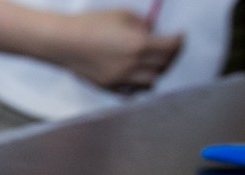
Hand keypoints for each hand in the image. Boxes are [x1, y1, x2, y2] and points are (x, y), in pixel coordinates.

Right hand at [46, 8, 183, 92]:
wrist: (64, 42)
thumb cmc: (92, 23)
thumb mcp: (122, 15)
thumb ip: (141, 25)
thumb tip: (152, 31)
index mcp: (138, 45)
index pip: (170, 46)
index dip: (179, 40)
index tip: (180, 35)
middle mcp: (132, 65)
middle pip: (163, 65)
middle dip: (171, 55)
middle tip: (169, 48)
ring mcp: (120, 79)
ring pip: (151, 81)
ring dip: (156, 71)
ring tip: (153, 62)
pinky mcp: (109, 86)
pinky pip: (132, 89)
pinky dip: (139, 82)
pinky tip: (136, 72)